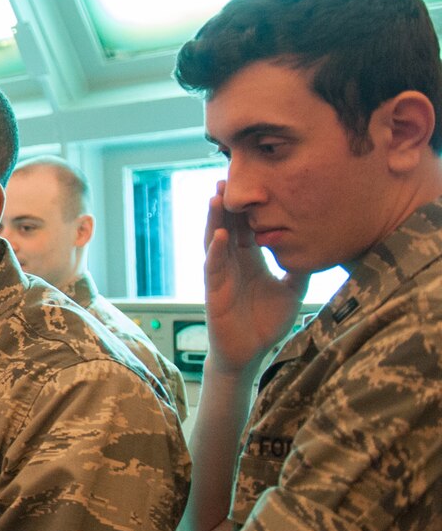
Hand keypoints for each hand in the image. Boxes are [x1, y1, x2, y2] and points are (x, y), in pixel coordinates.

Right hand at [201, 182, 306, 373]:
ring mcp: (221, 275)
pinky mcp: (214, 290)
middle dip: (227, 205)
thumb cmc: (266, 322)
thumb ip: (299, 267)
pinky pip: (214, 266)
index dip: (247, 208)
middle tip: (228, 178)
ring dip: (214, 220)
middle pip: (227, 227)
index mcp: (250, 260)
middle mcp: (233, 263)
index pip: (245, 228)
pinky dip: (215, 250)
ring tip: (217, 197)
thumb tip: (316, 245)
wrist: (250, 352)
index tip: (253, 183)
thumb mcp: (292, 289)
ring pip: (214, 240)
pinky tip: (219, 235)